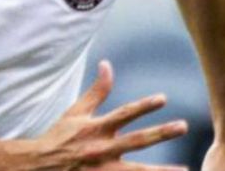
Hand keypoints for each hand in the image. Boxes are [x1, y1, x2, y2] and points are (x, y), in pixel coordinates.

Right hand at [36, 60, 189, 170]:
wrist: (39, 166)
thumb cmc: (59, 137)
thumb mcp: (76, 112)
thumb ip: (97, 91)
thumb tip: (107, 64)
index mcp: (96, 128)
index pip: (123, 114)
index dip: (143, 106)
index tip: (163, 99)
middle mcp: (101, 149)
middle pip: (136, 140)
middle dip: (161, 133)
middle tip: (183, 126)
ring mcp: (103, 170)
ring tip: (185, 170)